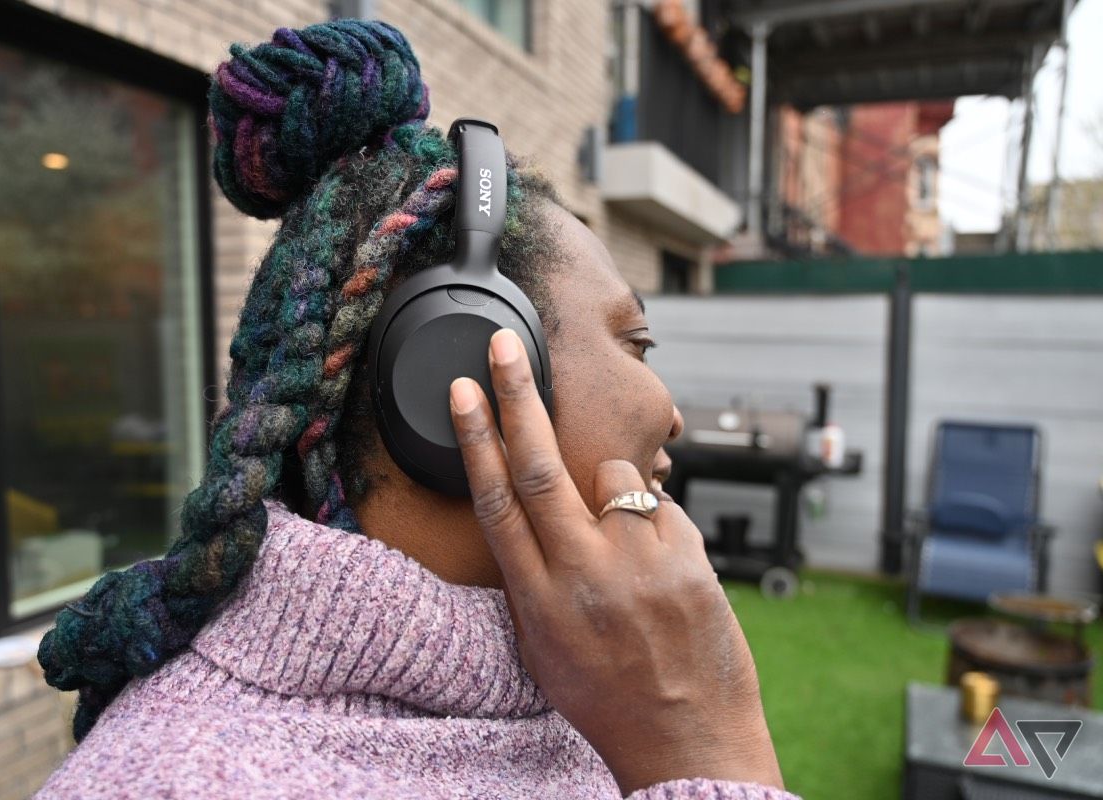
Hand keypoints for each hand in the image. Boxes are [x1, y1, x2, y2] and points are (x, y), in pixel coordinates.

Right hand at [448, 328, 783, 795]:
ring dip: (613, 487)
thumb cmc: (609, 697)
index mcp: (538, 598)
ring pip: (615, 477)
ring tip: (625, 542)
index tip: (462, 391)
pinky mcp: (688, 556)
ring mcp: (638, 561)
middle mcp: (583, 572)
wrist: (688, 738)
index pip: (497, 501)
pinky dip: (655, 522)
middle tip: (505, 346)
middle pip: (541, 466)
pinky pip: (662, 508)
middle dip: (518, 398)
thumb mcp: (543, 649)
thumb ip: (533, 578)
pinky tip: (661, 570)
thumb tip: (527, 517)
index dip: (476, 440)